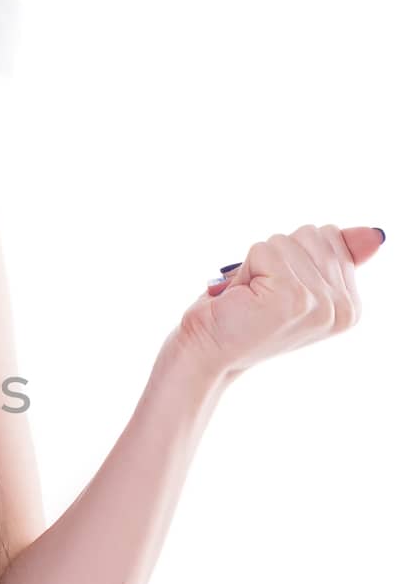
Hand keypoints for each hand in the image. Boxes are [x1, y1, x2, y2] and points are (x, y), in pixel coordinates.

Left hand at [172, 225, 384, 380]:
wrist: (207, 349)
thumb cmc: (243, 314)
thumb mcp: (294, 280)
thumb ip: (334, 256)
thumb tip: (376, 234)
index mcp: (350, 305)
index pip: (331, 236)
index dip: (291, 254)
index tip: (277, 289)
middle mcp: (344, 309)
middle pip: (314, 233)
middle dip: (277, 255)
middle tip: (261, 293)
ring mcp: (322, 305)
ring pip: (288, 240)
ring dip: (259, 263)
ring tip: (252, 297)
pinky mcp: (294, 298)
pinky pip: (266, 250)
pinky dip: (246, 268)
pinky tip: (245, 298)